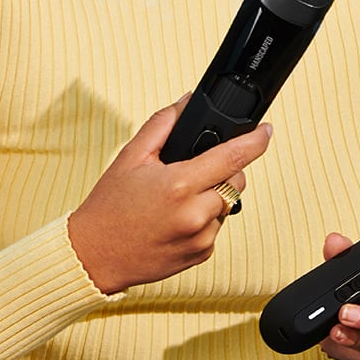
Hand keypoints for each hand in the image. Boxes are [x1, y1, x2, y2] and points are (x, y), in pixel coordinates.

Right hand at [68, 96, 271, 294]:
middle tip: (194, 171)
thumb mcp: (131, 157)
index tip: (266, 131)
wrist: (94, 256)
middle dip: (225, 170)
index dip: (256, 140)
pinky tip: (176, 220)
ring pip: (227, 205)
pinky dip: (204, 219)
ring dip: (213, 196)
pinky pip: (216, 227)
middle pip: (236, 181)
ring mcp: (201, 238)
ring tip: (178, 200)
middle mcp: (195, 214)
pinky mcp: (201, 255)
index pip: (233, 156)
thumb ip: (163, 124)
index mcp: (179, 184)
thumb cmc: (109, 207)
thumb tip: (187, 102)